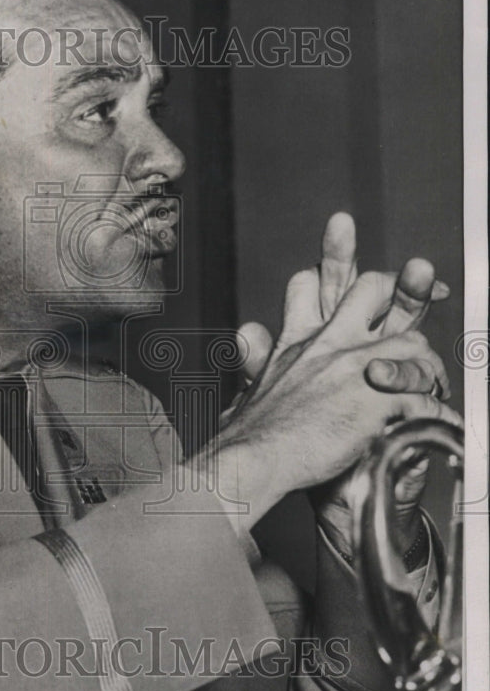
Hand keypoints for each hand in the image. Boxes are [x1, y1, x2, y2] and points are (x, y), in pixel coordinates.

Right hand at [213, 214, 460, 525]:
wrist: (255, 457)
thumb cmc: (251, 433)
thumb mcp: (250, 383)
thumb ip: (255, 355)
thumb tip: (250, 330)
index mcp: (297, 339)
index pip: (312, 283)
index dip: (333, 261)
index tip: (345, 233)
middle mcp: (327, 341)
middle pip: (371, 288)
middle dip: (401, 283)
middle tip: (425, 275)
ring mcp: (355, 362)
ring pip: (410, 338)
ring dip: (425, 363)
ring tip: (434, 384)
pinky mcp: (378, 392)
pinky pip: (423, 391)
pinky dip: (435, 409)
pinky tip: (441, 422)